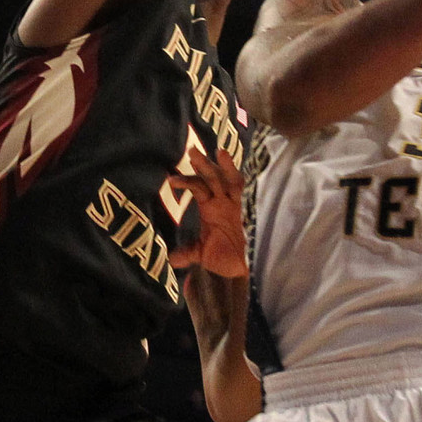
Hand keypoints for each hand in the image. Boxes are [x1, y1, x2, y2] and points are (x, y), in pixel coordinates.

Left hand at [168, 148, 246, 279]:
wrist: (243, 269)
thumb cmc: (224, 257)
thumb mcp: (202, 253)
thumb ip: (188, 252)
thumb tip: (172, 259)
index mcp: (211, 206)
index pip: (198, 187)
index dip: (186, 181)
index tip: (171, 181)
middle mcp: (224, 201)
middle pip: (213, 178)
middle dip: (204, 165)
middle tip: (192, 152)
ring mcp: (238, 205)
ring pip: (231, 181)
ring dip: (226, 168)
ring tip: (221, 152)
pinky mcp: (250, 212)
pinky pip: (248, 195)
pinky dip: (246, 184)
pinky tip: (245, 173)